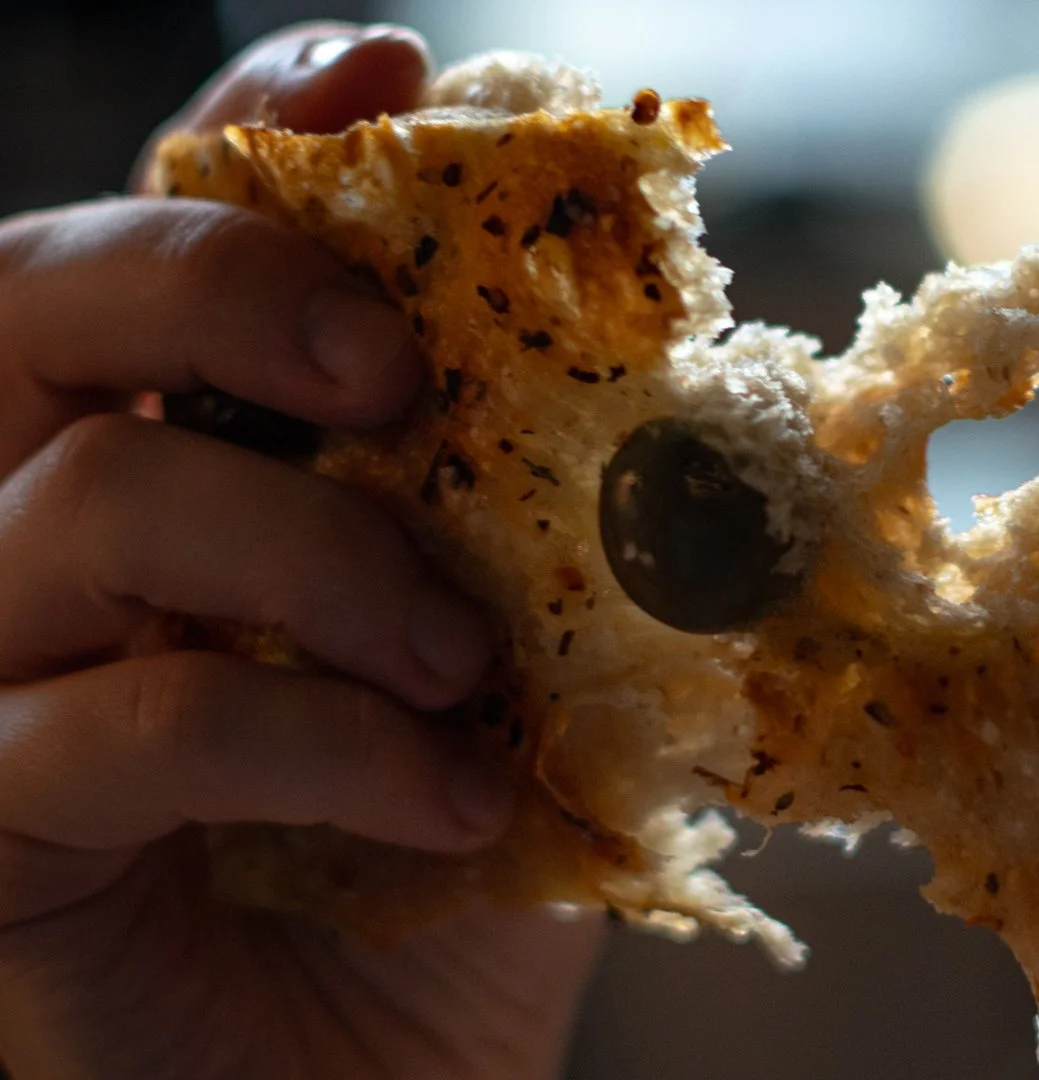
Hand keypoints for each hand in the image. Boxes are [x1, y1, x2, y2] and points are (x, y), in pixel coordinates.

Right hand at [0, 24, 600, 1079]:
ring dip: (317, 557)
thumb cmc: (443, 894)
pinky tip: (451, 799)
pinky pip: (110, 732)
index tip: (385, 66)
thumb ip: (560, 546)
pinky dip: (310, 740)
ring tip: (472, 661)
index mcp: (182, 468)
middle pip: (34, 297)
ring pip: (83, 507)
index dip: (255, 127)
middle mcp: (38, 538)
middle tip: (396, 363)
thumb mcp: (530, 689)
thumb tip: (686, 416)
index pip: (165, 236)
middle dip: (219, 276)